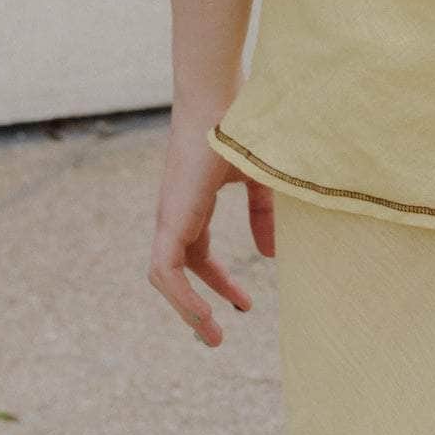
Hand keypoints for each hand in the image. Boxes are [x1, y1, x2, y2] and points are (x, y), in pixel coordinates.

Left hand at [147, 110, 274, 346]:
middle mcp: (176, 212)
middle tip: (218, 334)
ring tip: (211, 334)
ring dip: (187, 309)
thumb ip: (263, 214)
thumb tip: (269, 257)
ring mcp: (170, 217)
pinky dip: (181, 297)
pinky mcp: (170, 220)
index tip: (243, 305)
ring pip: (166, 277)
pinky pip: (165, 272)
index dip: (218, 281)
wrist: (220, 100)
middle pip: (181, 269)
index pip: (198, 252)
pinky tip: (204, 315)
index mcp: (192, 201)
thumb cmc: (239, 127)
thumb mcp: (258, 179)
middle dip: (199, 304)